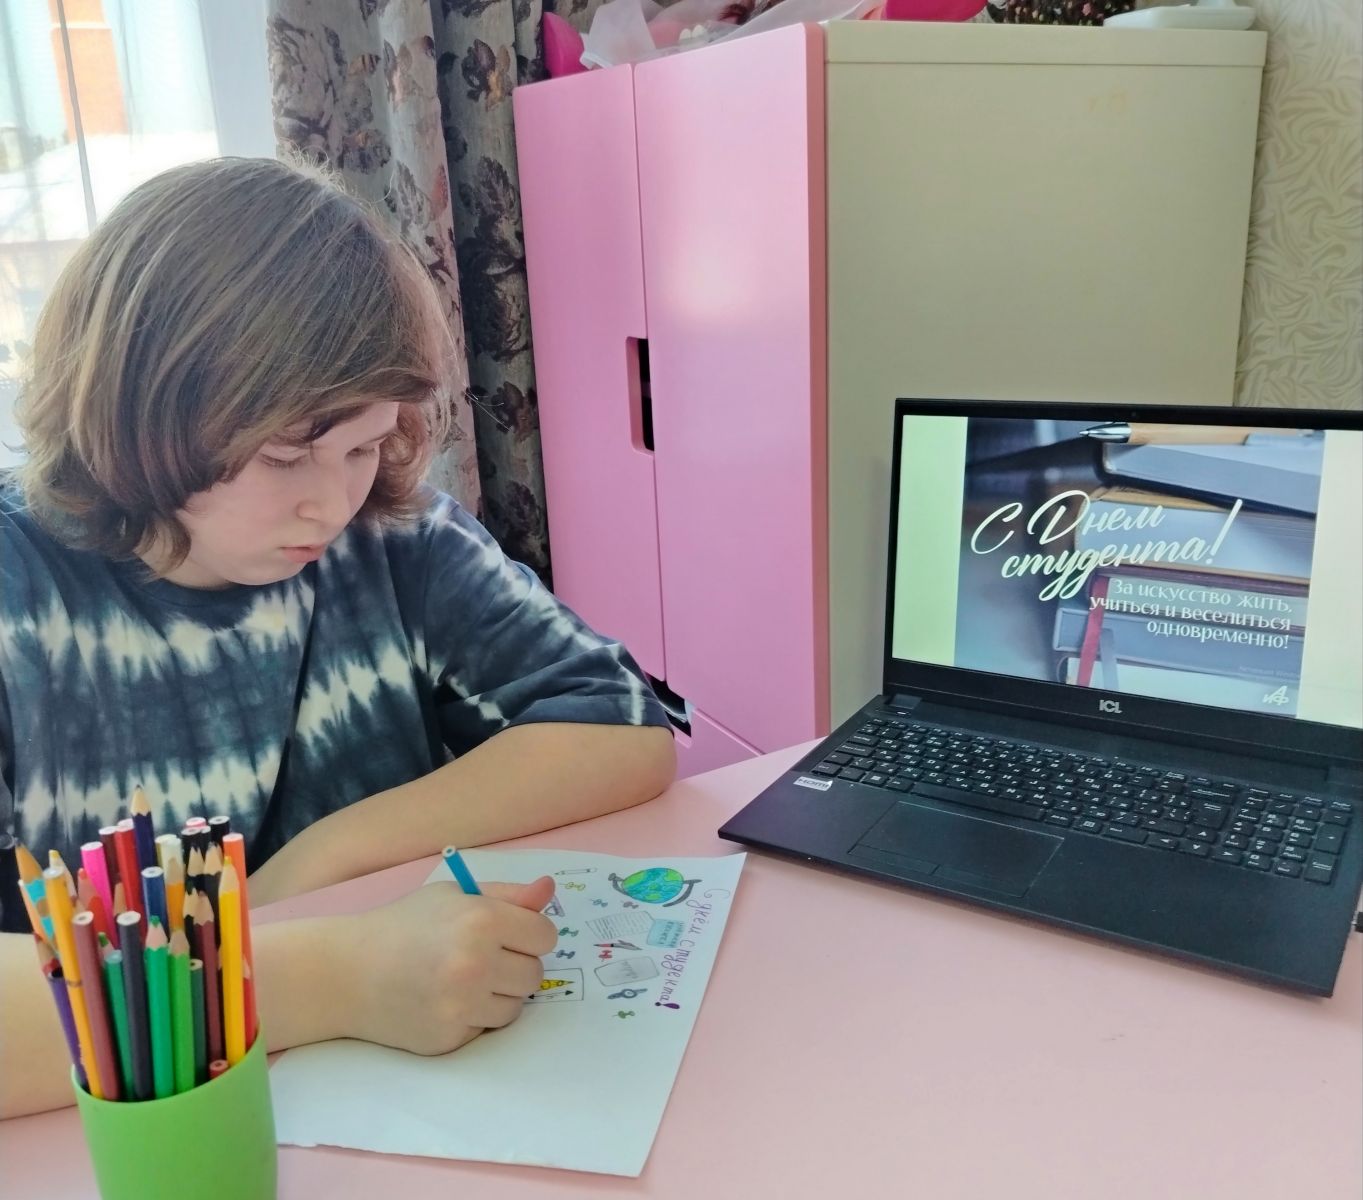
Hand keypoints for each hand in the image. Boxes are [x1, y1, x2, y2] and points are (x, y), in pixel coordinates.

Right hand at [330, 877, 556, 1054]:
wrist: (346, 972)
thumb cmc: (403, 925)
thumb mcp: (454, 896)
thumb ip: (509, 895)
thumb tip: (550, 890)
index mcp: (482, 919)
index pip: (545, 936)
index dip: (529, 934)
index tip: (507, 935)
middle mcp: (476, 963)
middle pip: (535, 974)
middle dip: (515, 966)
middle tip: (481, 958)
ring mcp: (462, 1005)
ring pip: (516, 1007)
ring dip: (498, 995)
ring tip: (461, 980)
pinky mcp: (450, 1037)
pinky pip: (486, 1029)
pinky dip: (473, 1018)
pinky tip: (444, 1001)